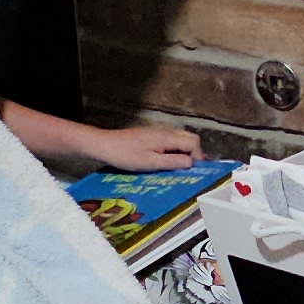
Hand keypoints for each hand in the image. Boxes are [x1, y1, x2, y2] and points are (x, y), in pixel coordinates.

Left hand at [86, 125, 200, 171]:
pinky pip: (171, 141)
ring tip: (179, 168)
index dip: (198, 157)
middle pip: (190, 139)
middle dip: (194, 153)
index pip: (194, 143)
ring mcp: (158, 131)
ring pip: (181, 139)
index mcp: (168, 137)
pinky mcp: (151, 135)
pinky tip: (166, 162)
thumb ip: (173, 162)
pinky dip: (175, 150)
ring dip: (184, 152)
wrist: (104, 145)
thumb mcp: (151, 163)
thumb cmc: (126, 155)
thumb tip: (192, 163)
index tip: (195, 172)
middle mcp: (166, 131)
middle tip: (189, 170)